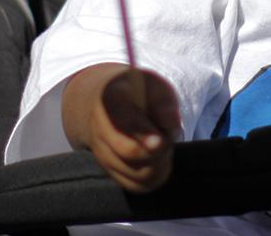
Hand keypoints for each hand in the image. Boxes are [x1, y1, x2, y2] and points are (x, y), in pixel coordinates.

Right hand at [65, 64, 180, 191]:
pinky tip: (159, 159)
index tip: (161, 140)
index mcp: (110, 101)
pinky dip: (155, 177)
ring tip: (164, 145)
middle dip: (160, 149)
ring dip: (160, 163)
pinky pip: (136, 185)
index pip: (124, 121)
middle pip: (131, 153)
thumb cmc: (137, 91)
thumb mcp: (153, 85)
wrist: (106, 101)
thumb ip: (164, 102)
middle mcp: (99, 130)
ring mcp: (101, 154)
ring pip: (137, 174)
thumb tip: (172, 124)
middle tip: (168, 135)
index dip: (144, 134)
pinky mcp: (109, 171)